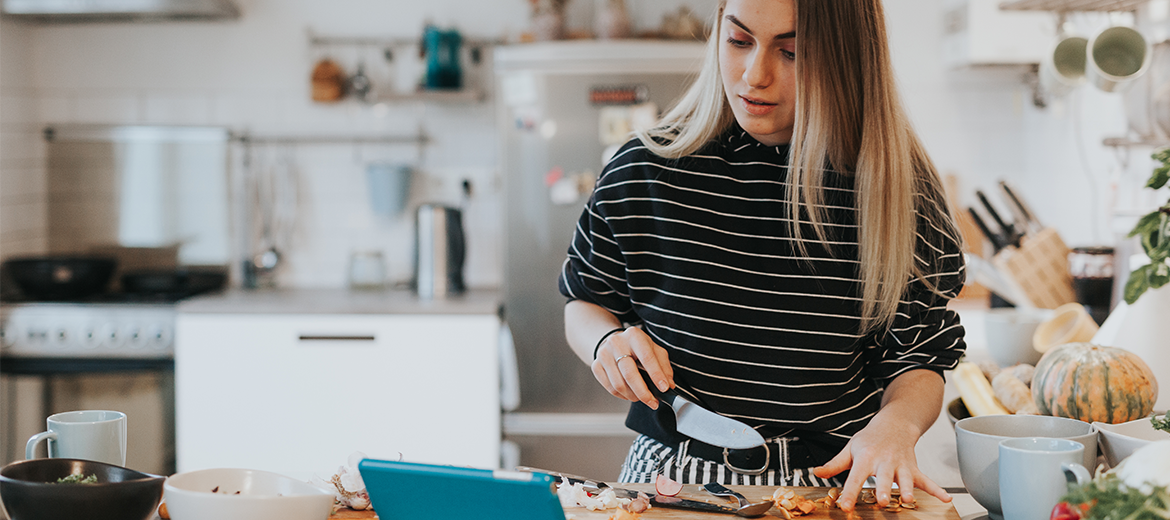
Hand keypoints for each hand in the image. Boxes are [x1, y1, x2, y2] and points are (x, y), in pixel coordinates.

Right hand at [590, 327, 672, 409]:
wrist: (615, 342)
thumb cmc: (637, 347)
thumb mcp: (654, 350)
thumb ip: (664, 366)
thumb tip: (669, 384)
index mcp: (634, 336)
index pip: (646, 357)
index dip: (656, 375)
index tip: (663, 389)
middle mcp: (616, 343)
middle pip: (629, 373)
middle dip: (643, 392)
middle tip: (653, 402)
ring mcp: (604, 355)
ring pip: (619, 384)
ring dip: (633, 396)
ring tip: (642, 397)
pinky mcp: (596, 366)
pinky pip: (610, 388)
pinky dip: (622, 395)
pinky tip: (630, 394)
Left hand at [812, 416, 950, 511]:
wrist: (894, 424)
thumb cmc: (870, 439)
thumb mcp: (850, 449)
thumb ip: (835, 464)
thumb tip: (816, 472)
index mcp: (865, 458)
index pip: (855, 478)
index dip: (849, 492)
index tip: (845, 507)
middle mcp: (884, 462)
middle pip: (883, 478)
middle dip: (883, 489)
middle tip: (881, 501)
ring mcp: (900, 465)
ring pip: (905, 478)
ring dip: (907, 489)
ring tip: (908, 499)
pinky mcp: (913, 468)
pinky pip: (926, 480)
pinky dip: (937, 490)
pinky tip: (946, 499)